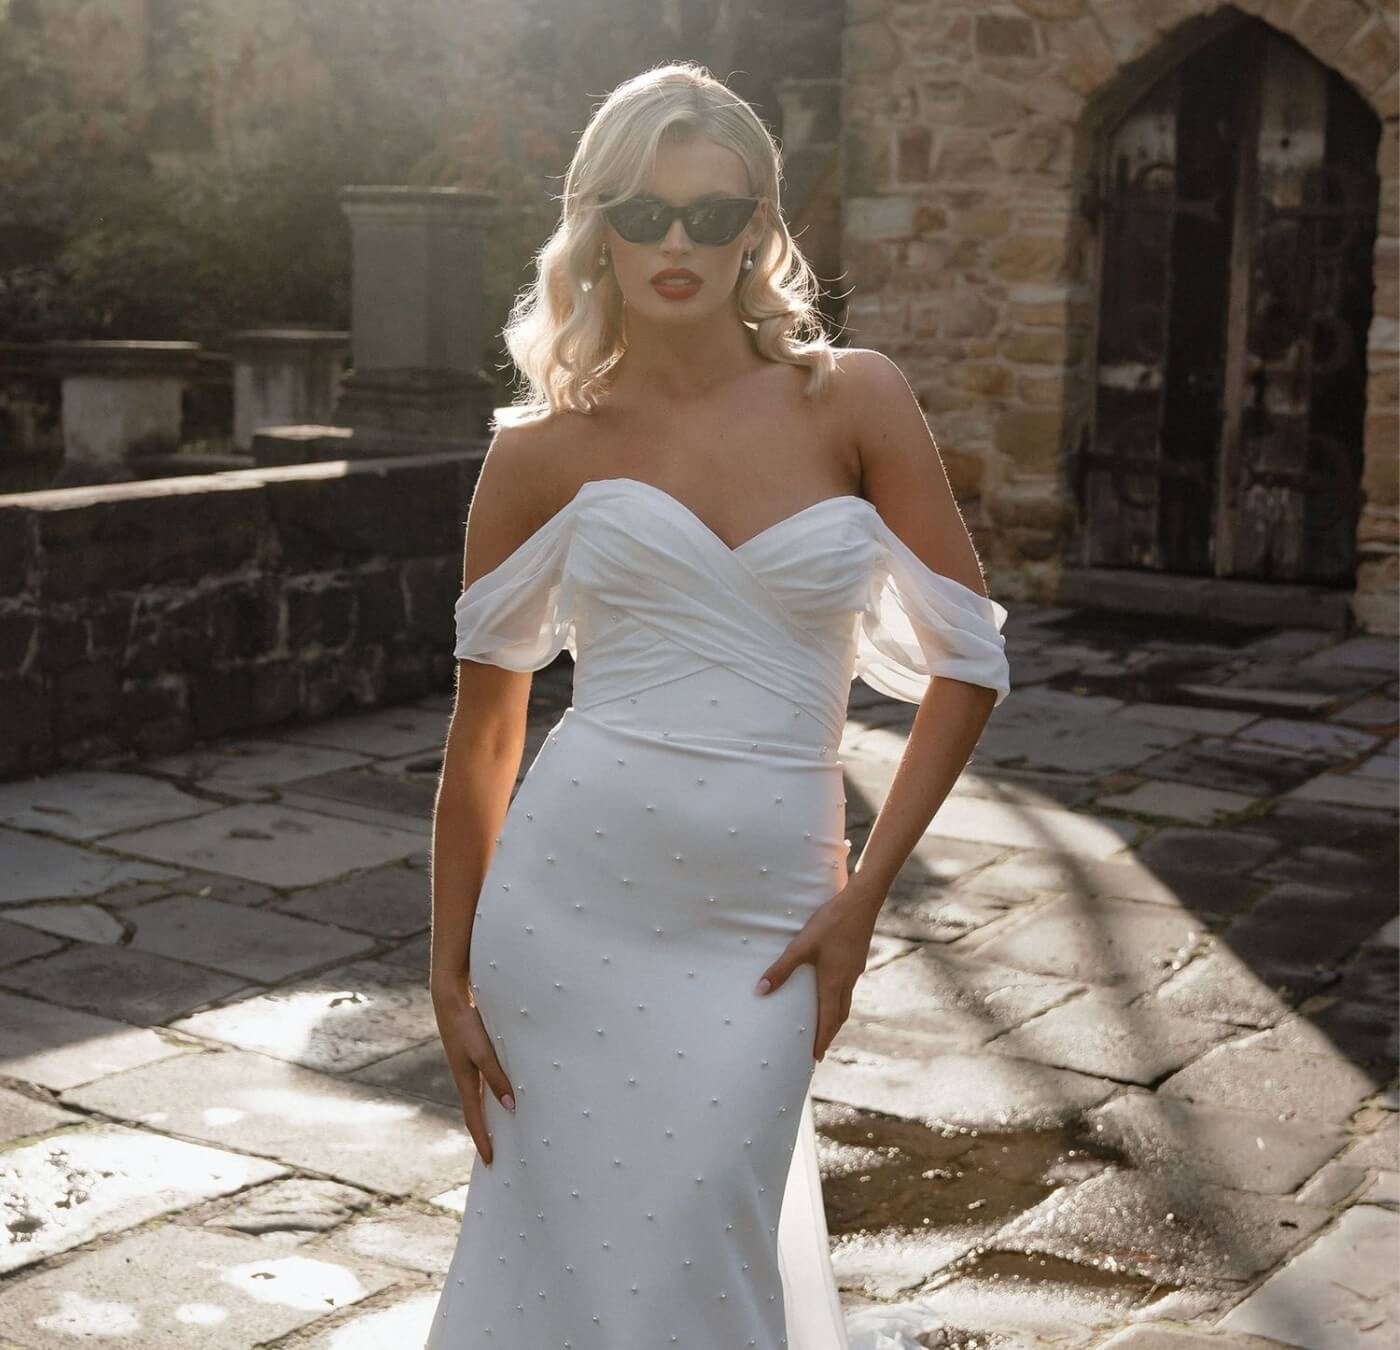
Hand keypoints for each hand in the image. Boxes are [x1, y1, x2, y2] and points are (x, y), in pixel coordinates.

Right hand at [432, 971, 514, 1165]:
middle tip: (498, 1152)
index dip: (482, 1141)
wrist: (450, 997)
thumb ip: (497, 1077)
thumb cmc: (465, 1024)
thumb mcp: (482, 1052)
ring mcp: (468, 1065)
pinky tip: (506, 1089)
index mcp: (465, 1081)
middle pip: (477, 1112)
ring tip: (506, 1127)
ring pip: (482, 1096)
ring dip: (492, 1112)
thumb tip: (510, 1106)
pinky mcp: (473, 1052)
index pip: (474, 1119)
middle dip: (486, 1133)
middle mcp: (465, 1077)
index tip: (489, 1162)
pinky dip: (494, 1091)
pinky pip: (485, 1079)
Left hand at [753, 878, 884, 1061]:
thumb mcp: (802, 946)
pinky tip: (832, 990)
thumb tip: (761, 990)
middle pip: (839, 1016)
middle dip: (829, 1033)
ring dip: (835, 1017)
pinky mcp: (856, 960)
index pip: (827, 1020)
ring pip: (845, 1002)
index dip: (822, 1040)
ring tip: (825, 1025)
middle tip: (820, 1048)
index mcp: (833, 982)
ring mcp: (854, 970)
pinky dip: (839, 999)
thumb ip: (781, 969)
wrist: (861, 903)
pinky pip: (848, 988)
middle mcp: (847, 981)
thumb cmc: (831, 923)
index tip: (816, 1057)